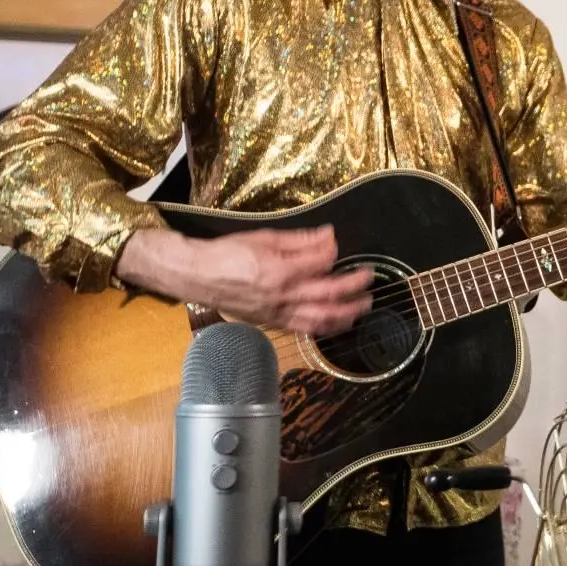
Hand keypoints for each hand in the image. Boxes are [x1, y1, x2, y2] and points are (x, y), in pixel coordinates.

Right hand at [117, 225, 373, 334]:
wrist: (197, 276)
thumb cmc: (227, 253)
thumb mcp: (264, 237)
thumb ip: (300, 240)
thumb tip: (329, 236)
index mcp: (280, 270)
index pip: (321, 263)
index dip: (335, 254)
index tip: (339, 246)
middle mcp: (282, 296)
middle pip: (329, 294)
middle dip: (354, 287)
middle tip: (369, 279)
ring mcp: (278, 313)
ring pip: (320, 319)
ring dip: (347, 314)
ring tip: (363, 307)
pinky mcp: (272, 323)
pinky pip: (304, 329)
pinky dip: (324, 327)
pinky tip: (337, 323)